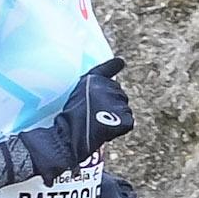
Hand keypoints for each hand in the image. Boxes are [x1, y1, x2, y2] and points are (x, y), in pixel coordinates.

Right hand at [20, 58, 134, 178]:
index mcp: (94, 79)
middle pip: (119, 94)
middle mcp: (107, 86)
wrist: (71, 134)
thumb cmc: (70, 118)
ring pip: (124, 108)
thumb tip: (118, 65)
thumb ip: (95, 84)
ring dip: (116, 117)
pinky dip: (120, 128)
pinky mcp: (124, 118)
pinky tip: (106, 130)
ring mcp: (118, 102)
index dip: (113, 66)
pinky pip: (128, 122)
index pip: (108, 68)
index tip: (120, 63)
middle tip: (96, 115)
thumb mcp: (78, 94)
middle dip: (112, 104)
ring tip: (99, 123)